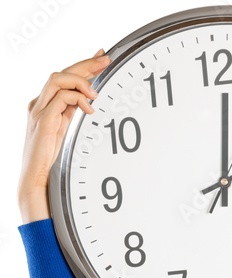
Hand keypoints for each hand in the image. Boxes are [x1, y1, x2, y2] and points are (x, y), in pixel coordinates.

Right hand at [17, 48, 111, 222]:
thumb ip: (71, 114)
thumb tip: (87, 101)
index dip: (83, 65)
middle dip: (86, 64)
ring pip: (57, 78)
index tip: (101, 58)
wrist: (36, 177)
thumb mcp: (64, 131)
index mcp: (45, 104)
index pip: (64, 77)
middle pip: (62, 72)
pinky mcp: (43, 120)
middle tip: (106, 59)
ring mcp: (39, 110)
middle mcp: (40, 103)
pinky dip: (77, 99)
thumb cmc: (49, 158)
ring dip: (80, 80)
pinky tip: (89, 108)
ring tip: (96, 92)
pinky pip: (61, 98)